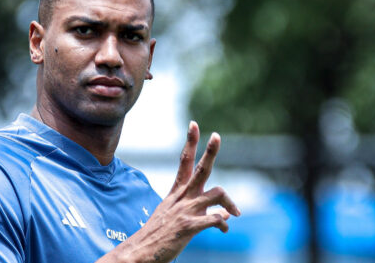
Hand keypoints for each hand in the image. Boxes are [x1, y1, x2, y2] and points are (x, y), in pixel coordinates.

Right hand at [97, 121, 239, 262]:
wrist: (140, 251)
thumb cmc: (158, 235)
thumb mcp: (175, 217)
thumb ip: (199, 212)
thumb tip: (224, 216)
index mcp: (176, 192)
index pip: (184, 161)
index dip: (190, 142)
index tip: (195, 124)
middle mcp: (182, 198)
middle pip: (200, 169)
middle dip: (210, 151)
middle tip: (217, 136)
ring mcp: (185, 212)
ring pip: (215, 194)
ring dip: (229, 202)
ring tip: (235, 214)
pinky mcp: (188, 227)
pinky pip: (212, 219)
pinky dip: (221, 222)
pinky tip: (225, 227)